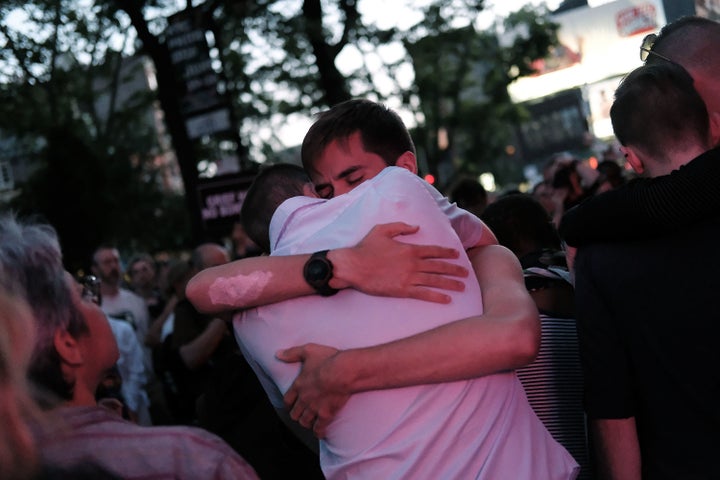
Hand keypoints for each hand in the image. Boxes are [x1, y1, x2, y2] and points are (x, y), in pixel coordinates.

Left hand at [277, 343, 348, 437]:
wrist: (343, 371)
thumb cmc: (327, 360)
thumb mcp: (308, 351)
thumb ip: (292, 353)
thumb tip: (278, 354)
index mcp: (298, 385)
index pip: (287, 400)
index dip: (288, 404)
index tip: (290, 406)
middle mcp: (304, 399)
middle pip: (295, 413)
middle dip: (297, 415)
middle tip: (301, 414)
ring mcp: (314, 408)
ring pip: (305, 422)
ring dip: (306, 423)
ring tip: (309, 423)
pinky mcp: (326, 414)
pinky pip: (319, 428)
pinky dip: (318, 432)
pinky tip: (319, 433)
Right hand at [331, 222, 468, 303]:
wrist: (353, 266)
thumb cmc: (365, 248)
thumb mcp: (382, 229)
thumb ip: (401, 227)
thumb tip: (417, 227)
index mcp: (410, 249)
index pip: (434, 251)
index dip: (447, 253)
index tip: (457, 255)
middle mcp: (413, 263)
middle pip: (439, 266)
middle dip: (455, 269)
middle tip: (466, 273)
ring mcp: (409, 278)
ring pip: (435, 281)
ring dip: (451, 284)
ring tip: (462, 287)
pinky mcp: (402, 290)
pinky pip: (424, 294)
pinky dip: (437, 297)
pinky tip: (447, 299)